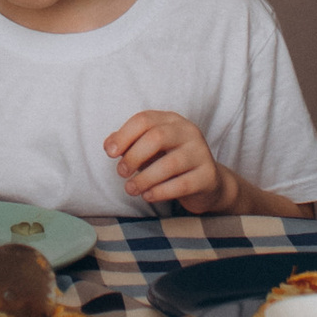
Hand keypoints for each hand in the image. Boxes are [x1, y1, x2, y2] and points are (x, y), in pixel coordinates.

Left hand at [106, 111, 228, 213]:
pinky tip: (148, 196)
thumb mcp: (150, 149)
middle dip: (134, 156)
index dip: (124, 135)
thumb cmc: (170, 162)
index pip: (144, 119)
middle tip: (121, 172)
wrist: (206, 183)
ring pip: (170, 164)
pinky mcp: (207, 176)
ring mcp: (200, 153)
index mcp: (172, 120)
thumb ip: (129, 144)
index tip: (110, 153)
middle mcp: (189, 132)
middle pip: (157, 137)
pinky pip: (181, 185)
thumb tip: (109, 145)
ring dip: (144, 178)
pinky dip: (160, 192)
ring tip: (130, 189)